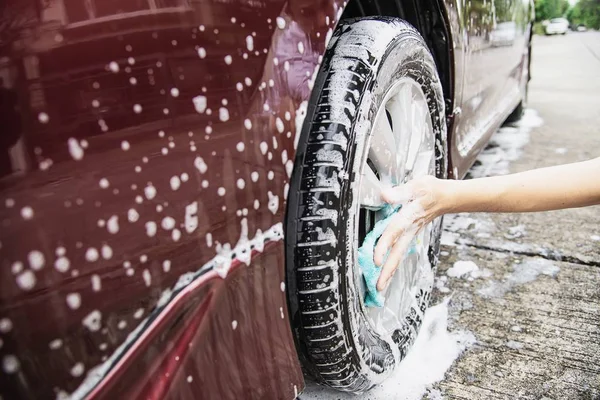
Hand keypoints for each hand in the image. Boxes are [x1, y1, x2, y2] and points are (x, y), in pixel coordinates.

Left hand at [374, 176, 445, 290]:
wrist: (446, 197)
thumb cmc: (430, 190)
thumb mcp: (416, 186)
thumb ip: (400, 192)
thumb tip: (384, 195)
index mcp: (409, 217)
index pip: (394, 232)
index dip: (384, 246)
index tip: (376, 260)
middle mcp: (409, 229)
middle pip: (397, 252)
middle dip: (388, 270)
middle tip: (378, 287)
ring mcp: (411, 235)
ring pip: (399, 255)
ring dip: (390, 271)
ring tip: (380, 287)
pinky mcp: (410, 236)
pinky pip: (400, 252)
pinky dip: (394, 264)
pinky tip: (387, 274)